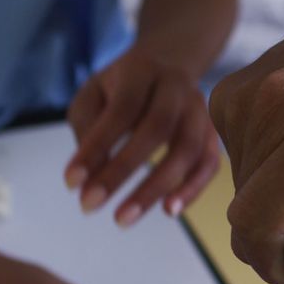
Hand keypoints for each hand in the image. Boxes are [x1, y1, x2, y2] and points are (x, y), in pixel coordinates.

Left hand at [65, 49, 219, 225]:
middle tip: (89, 206)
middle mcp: (176, 87)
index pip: (121, 110)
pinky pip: (209, 163)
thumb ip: (88, 131)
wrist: (169, 64)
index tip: (71, 183)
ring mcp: (200, 109)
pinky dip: (192, 189)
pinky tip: (168, 211)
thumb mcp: (93, 96)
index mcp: (141, 71)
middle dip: (121, 171)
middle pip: (157, 128)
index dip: (96, 147)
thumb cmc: (121, 89)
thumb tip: (87, 180)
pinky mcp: (213, 131)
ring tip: (124, 219)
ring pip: (189, 149)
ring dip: (156, 188)